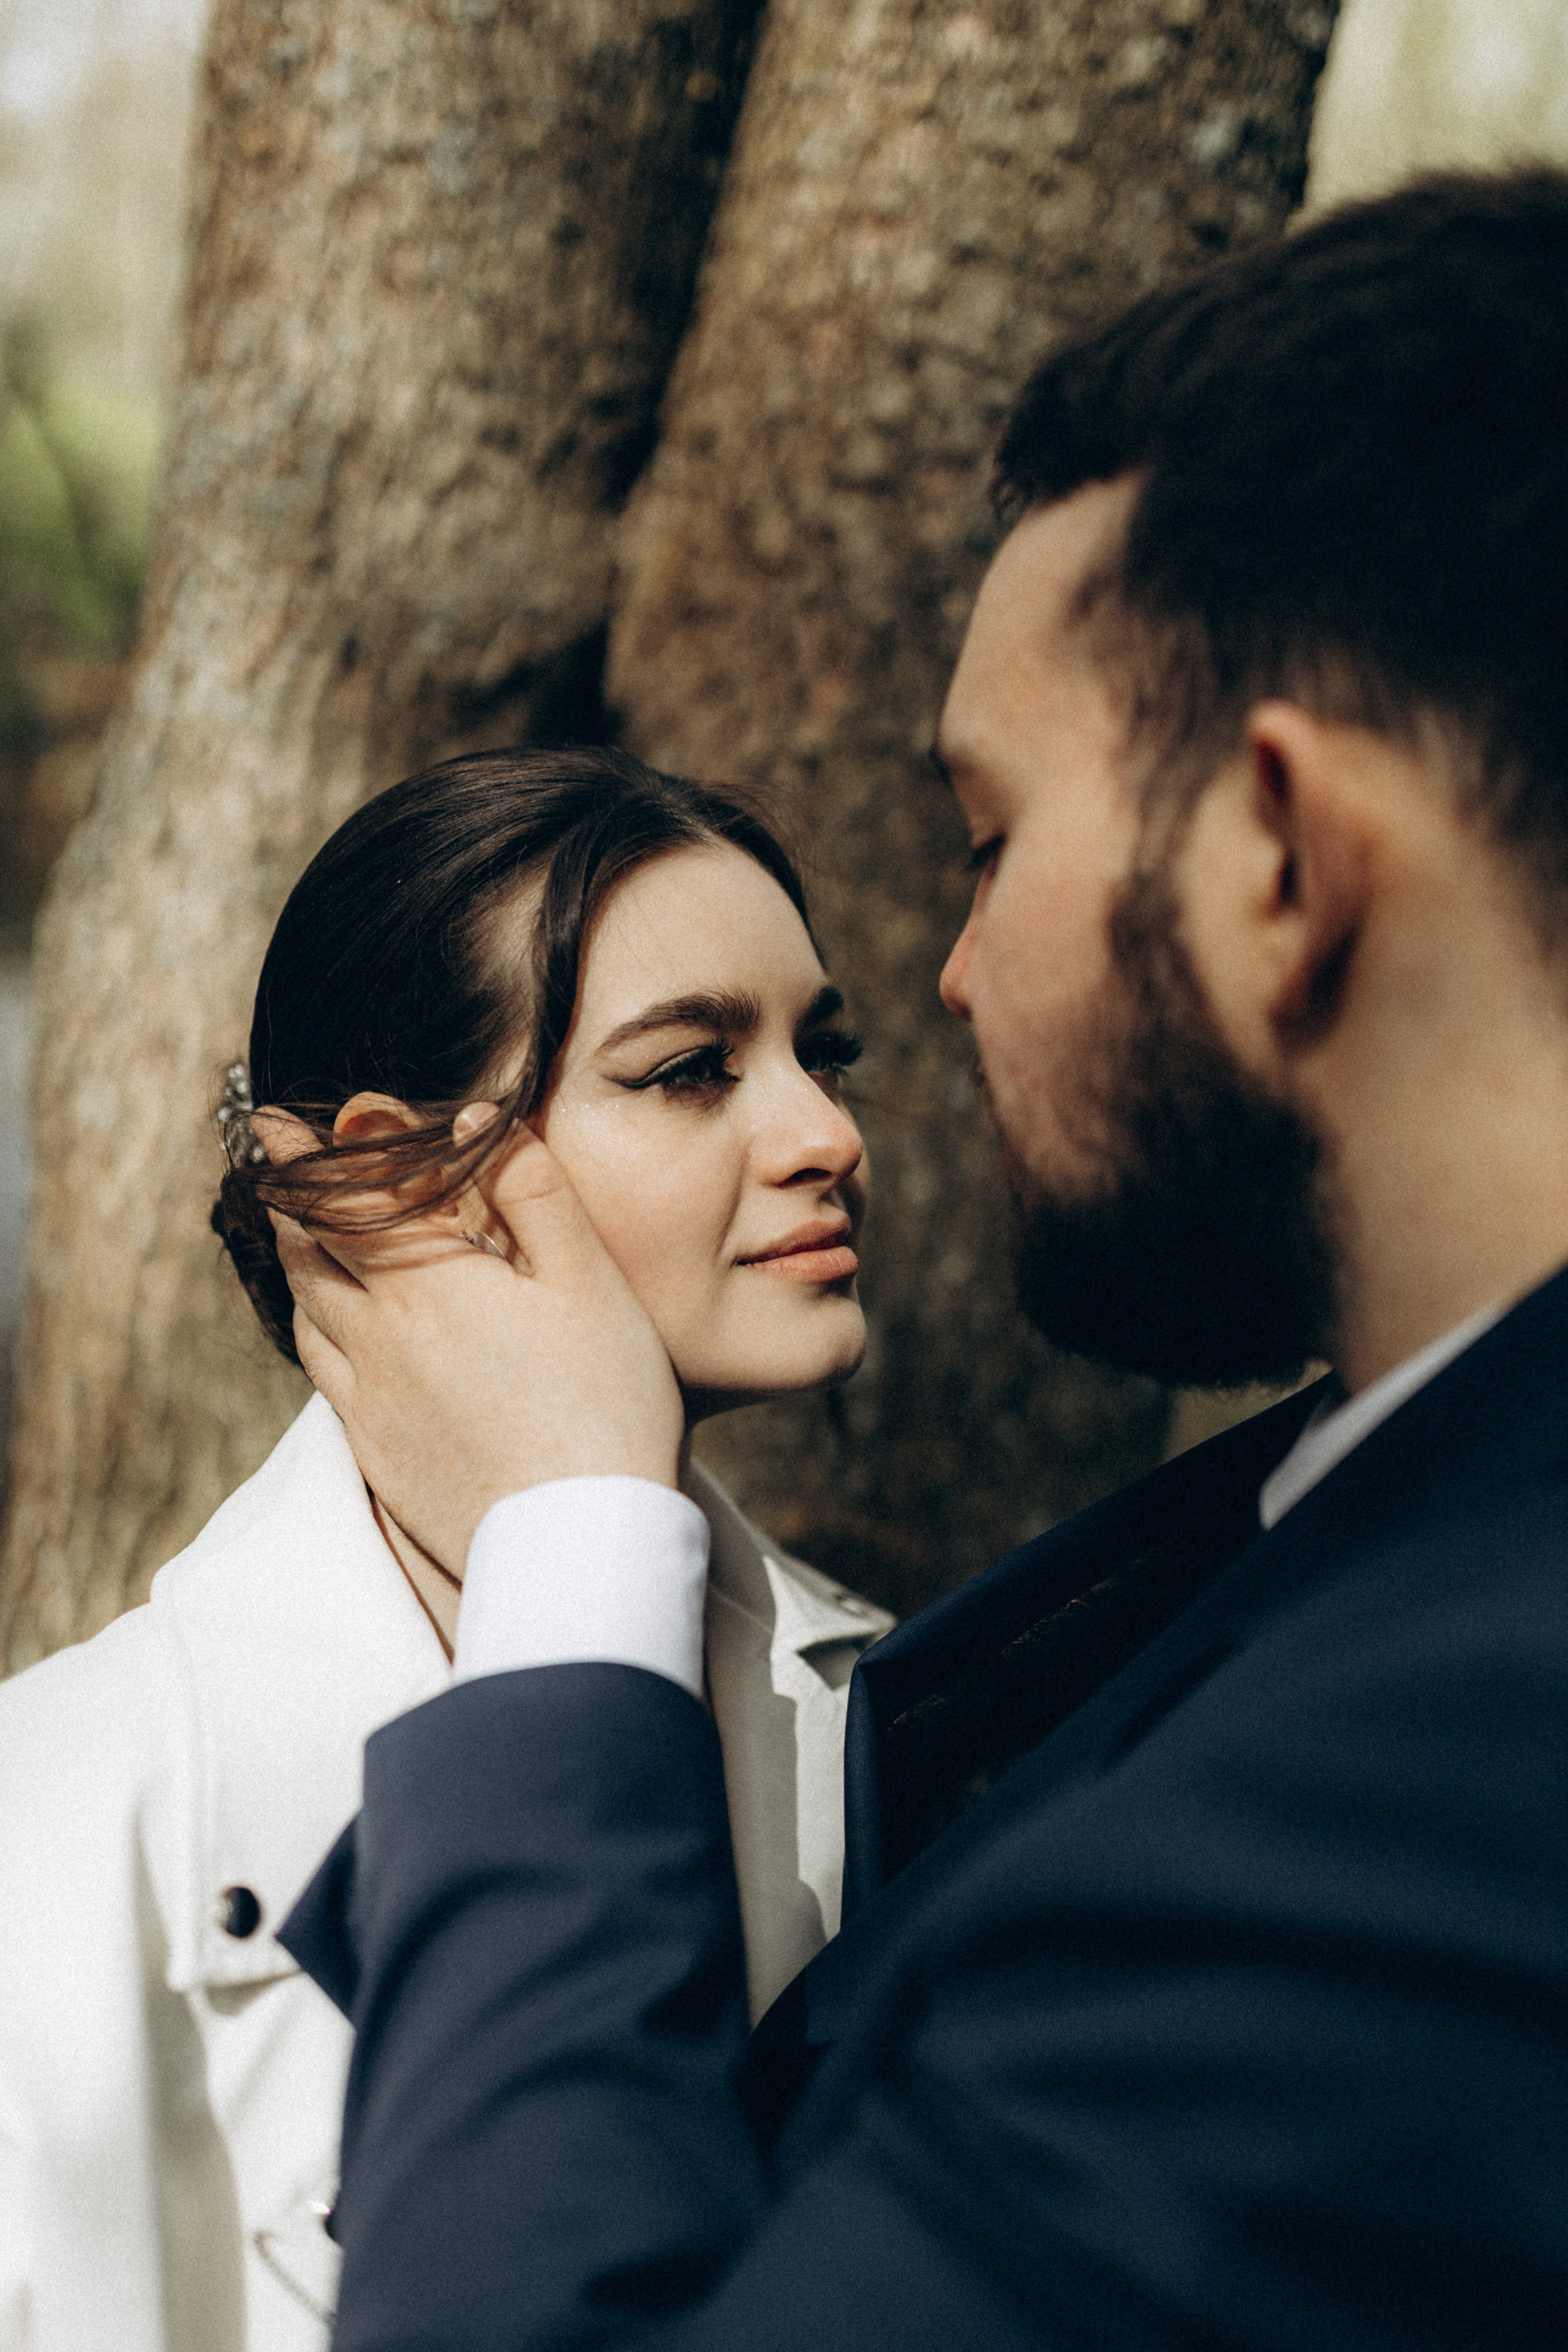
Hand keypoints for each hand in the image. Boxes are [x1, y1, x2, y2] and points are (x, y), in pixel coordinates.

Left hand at [274, 1119, 683, 1574]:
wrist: (576, 1541)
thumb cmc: (604, 1402)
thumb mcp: (589, 1279)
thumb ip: (531, 1190)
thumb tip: (477, 1119)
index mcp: (429, 1282)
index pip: (347, 1198)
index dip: (309, 1154)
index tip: (275, 1121)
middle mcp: (380, 1336)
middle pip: (312, 1253)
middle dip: (291, 1200)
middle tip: (275, 1164)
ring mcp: (371, 1399)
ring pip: (308, 1312)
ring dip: (297, 1262)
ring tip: (294, 1235)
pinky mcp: (377, 1451)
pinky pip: (322, 1374)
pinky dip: (313, 1329)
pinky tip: (326, 1330)